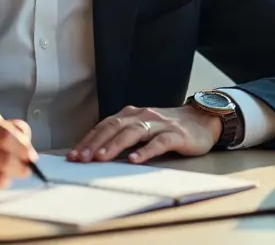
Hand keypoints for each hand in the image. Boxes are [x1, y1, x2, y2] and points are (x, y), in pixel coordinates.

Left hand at [67, 105, 221, 164]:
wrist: (201, 120)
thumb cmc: (167, 128)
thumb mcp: (142, 129)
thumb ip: (122, 136)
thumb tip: (95, 153)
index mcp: (131, 114)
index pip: (104, 126)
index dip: (88, 140)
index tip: (73, 155)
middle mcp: (143, 116)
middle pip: (114, 127)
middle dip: (95, 143)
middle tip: (81, 158)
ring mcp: (159, 124)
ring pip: (133, 132)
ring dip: (115, 145)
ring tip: (101, 157)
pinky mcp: (176, 135)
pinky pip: (158, 143)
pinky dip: (145, 151)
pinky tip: (134, 160)